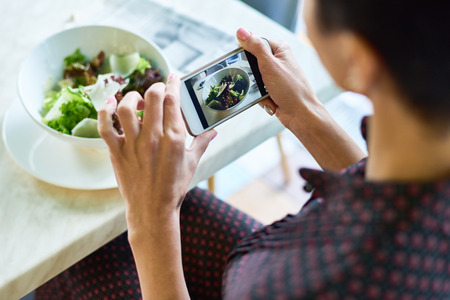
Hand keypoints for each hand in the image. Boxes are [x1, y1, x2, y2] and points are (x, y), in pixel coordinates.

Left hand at [98, 75, 215, 231]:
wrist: (153, 210)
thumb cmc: (174, 188)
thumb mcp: (192, 163)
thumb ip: (202, 143)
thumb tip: (213, 131)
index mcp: (174, 138)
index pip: (173, 100)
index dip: (173, 83)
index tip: (173, 77)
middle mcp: (153, 138)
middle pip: (152, 96)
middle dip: (156, 87)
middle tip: (158, 90)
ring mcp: (133, 145)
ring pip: (126, 107)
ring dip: (132, 97)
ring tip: (138, 102)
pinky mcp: (117, 152)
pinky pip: (105, 126)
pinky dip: (105, 111)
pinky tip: (111, 104)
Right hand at [237, 28, 365, 170]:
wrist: (301, 114)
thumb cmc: (291, 90)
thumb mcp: (270, 65)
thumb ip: (255, 47)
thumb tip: (241, 31)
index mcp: (280, 48)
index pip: (255, 43)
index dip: (247, 54)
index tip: (246, 64)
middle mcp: (279, 60)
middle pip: (252, 63)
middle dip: (252, 76)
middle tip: (260, 82)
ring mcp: (276, 75)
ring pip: (253, 79)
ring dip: (257, 89)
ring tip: (268, 94)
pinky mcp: (273, 88)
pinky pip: (258, 91)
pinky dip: (261, 97)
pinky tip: (271, 101)